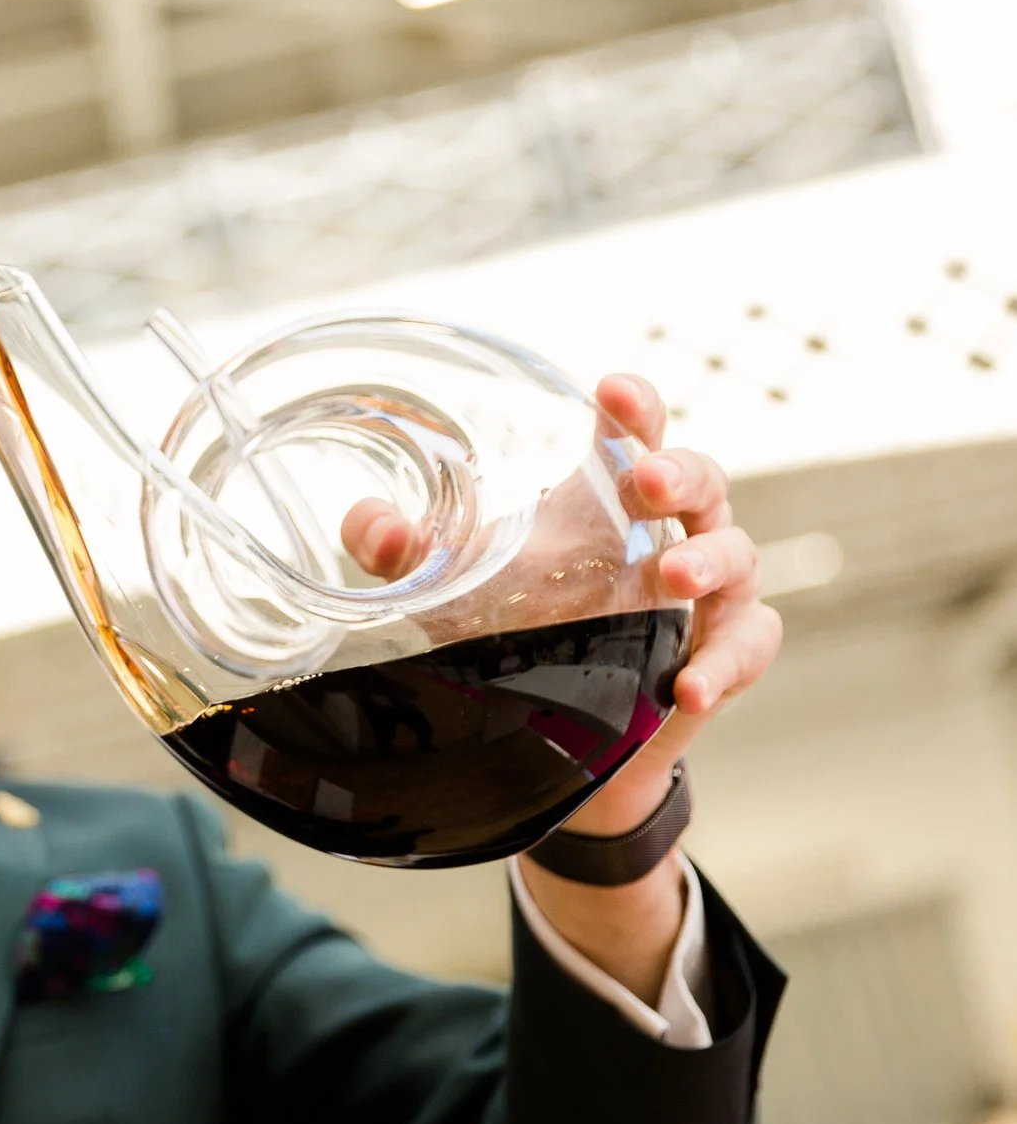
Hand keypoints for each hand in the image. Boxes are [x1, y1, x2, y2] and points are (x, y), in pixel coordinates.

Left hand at [341, 373, 779, 833]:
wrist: (554, 732)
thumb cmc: (515, 631)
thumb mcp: (449, 593)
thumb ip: (406, 554)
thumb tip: (377, 527)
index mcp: (606, 502)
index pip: (634, 435)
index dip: (634, 408)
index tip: (612, 391)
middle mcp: (667, 533)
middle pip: (698, 481)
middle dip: (680, 474)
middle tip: (648, 480)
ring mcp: (705, 593)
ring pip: (737, 554)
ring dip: (710, 561)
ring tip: (673, 576)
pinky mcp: (721, 654)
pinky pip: (746, 646)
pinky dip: (725, 663)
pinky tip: (689, 687)